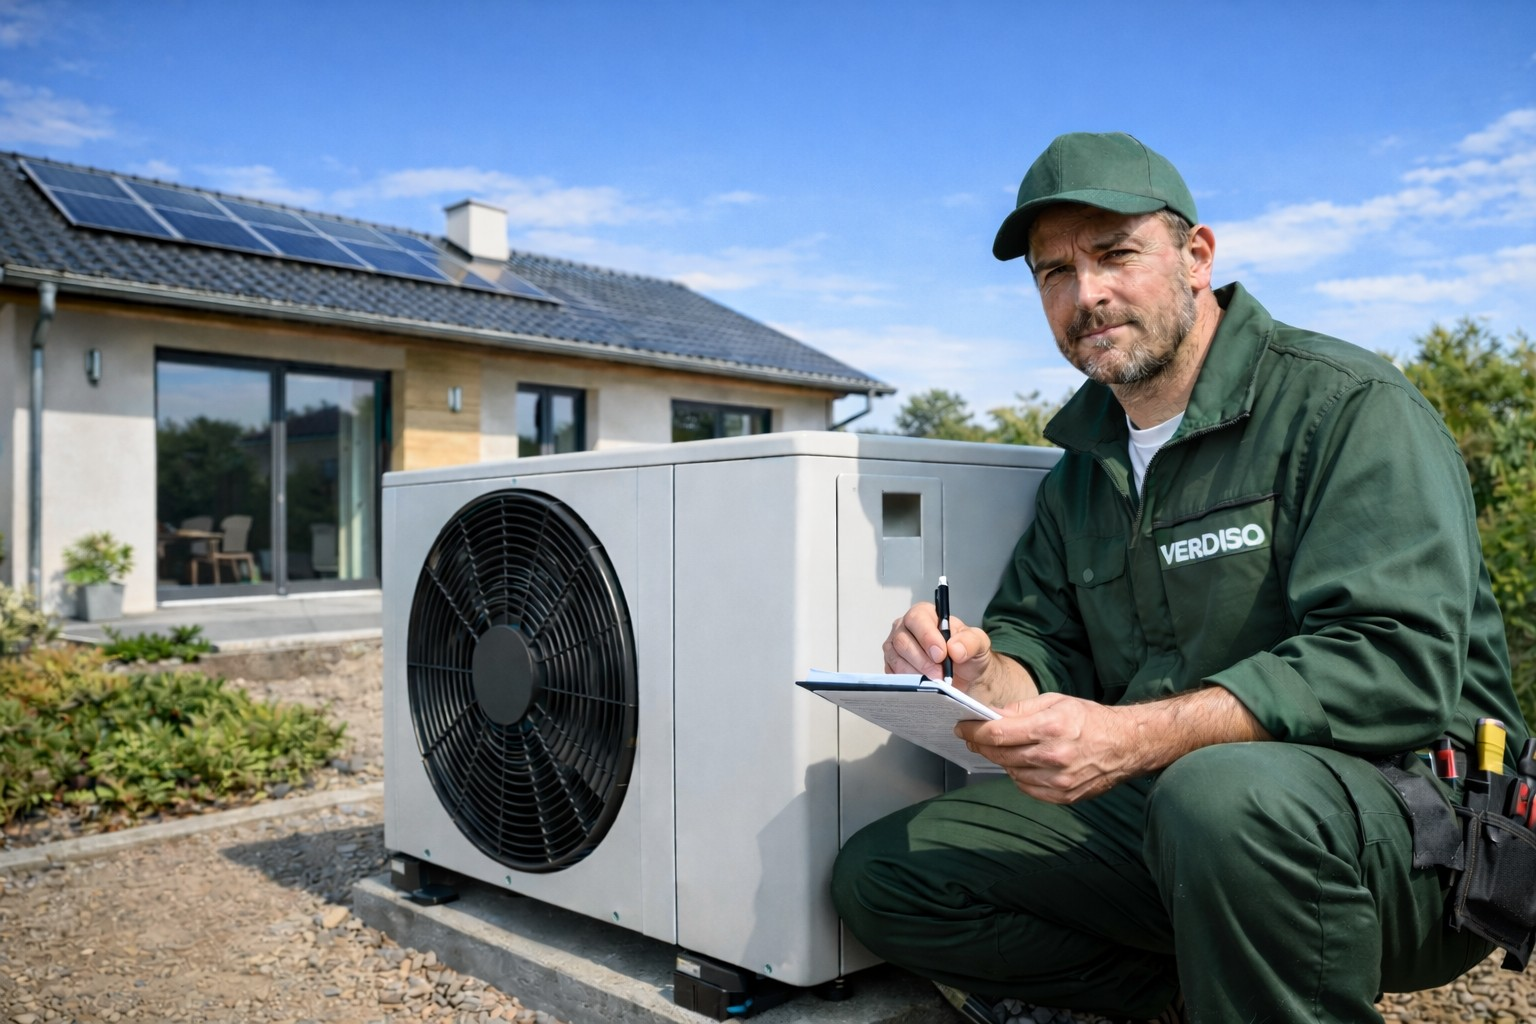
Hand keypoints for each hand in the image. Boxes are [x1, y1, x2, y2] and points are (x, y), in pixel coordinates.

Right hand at [881, 603, 1034, 708]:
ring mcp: (896, 648)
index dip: (927, 636)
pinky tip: (922, 686)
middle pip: (903, 641)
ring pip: (896, 659)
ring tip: (935, 682)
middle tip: (940, 674)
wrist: (966, 677)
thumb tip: (955, 649)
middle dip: (922, 660)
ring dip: (915, 673)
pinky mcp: (892, 667)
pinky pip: (893, 674)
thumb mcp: (978, 643)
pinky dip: (907, 682)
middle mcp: (906, 628)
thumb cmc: (967, 654)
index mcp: (925, 615)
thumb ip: (970, 642)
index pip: (917, 619)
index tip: (941, 654)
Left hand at [956, 687, 1271, 803]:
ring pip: (1011, 772)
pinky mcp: (1063, 796)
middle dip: (981, 745)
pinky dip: (1018, 775)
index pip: (997, 734)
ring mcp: (1059, 780)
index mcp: (1051, 728)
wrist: (1126, 745)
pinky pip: (1027, 787)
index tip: (962, 727)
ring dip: (1001, 760)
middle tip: (973, 737)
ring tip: (1001, 748)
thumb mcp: (1055, 701)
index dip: (973, 732)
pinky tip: (1022, 763)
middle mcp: (1053, 757)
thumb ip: (1020, 710)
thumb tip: (988, 716)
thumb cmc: (1090, 719)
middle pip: (1000, 755)